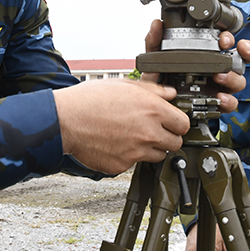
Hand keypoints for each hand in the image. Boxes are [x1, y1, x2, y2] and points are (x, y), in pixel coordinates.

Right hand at [54, 78, 189, 174]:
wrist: (66, 120)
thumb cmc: (90, 100)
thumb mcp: (124, 85)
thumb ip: (153, 90)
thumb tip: (170, 93)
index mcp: (152, 110)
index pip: (183, 124)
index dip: (177, 122)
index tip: (171, 122)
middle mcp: (148, 133)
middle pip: (176, 143)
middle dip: (167, 137)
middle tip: (153, 130)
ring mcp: (136, 152)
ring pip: (158, 155)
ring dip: (150, 148)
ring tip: (132, 136)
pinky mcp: (123, 166)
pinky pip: (135, 164)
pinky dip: (129, 156)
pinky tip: (116, 143)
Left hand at [142, 19, 249, 112]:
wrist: (158, 105)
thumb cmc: (162, 80)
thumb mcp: (156, 59)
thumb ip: (155, 41)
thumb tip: (156, 25)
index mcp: (207, 54)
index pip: (226, 42)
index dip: (229, 38)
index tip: (224, 39)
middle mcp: (218, 69)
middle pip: (240, 59)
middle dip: (244, 52)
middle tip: (231, 52)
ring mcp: (220, 87)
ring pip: (239, 80)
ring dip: (233, 78)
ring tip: (220, 77)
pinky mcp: (218, 104)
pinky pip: (231, 103)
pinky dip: (229, 101)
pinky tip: (220, 98)